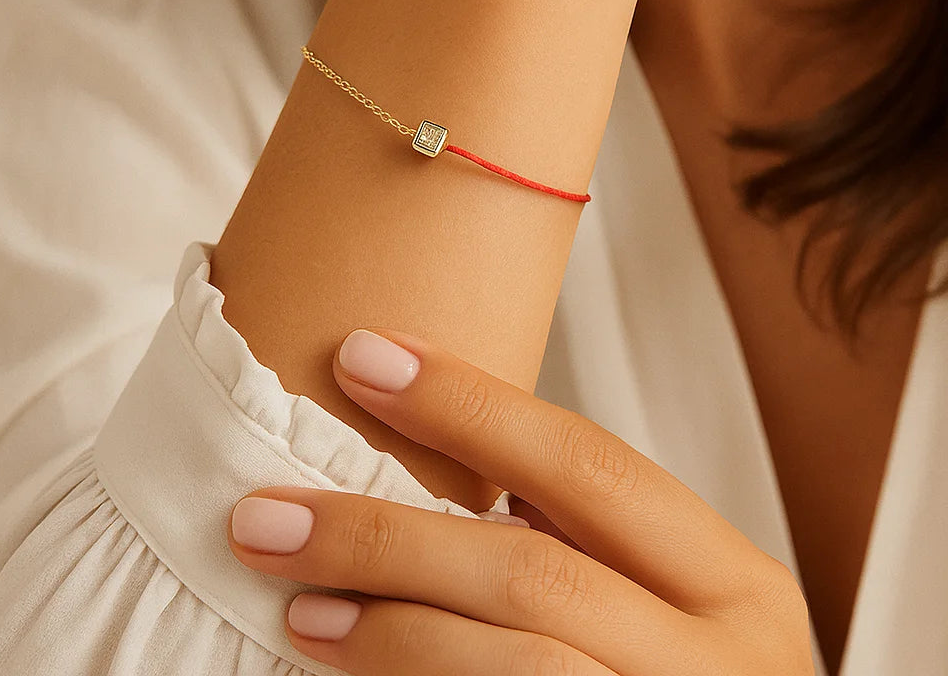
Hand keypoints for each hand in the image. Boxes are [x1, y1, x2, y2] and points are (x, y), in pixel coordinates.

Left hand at [228, 327, 814, 674]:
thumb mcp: (658, 602)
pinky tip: (348, 667)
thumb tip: (425, 470)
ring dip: (389, 626)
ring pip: (519, 663)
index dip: (469, 403)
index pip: (588, 464)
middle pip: (535, 571)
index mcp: (734, 586)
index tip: (362, 357)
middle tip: (268, 516)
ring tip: (300, 604)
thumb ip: (578, 543)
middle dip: (387, 536)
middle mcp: (724, 663)